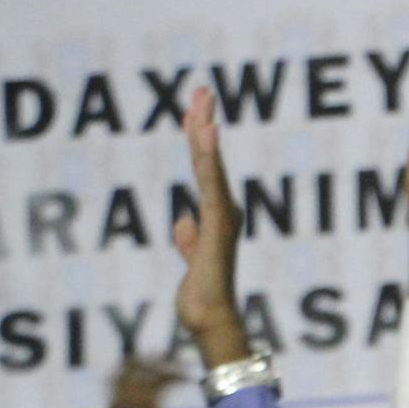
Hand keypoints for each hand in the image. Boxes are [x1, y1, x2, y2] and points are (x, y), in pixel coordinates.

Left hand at [171, 87, 252, 368]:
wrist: (209, 318)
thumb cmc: (203, 297)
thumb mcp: (191, 259)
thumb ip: (189, 239)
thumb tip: (183, 222)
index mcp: (217, 216)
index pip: (205, 167)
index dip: (201, 136)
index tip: (197, 107)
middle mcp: (224, 211)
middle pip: (209, 157)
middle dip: (203, 121)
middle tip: (201, 88)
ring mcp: (222, 216)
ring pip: (209, 165)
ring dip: (205, 131)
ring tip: (201, 101)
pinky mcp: (217, 225)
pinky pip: (211, 184)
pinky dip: (210, 157)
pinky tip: (207, 134)